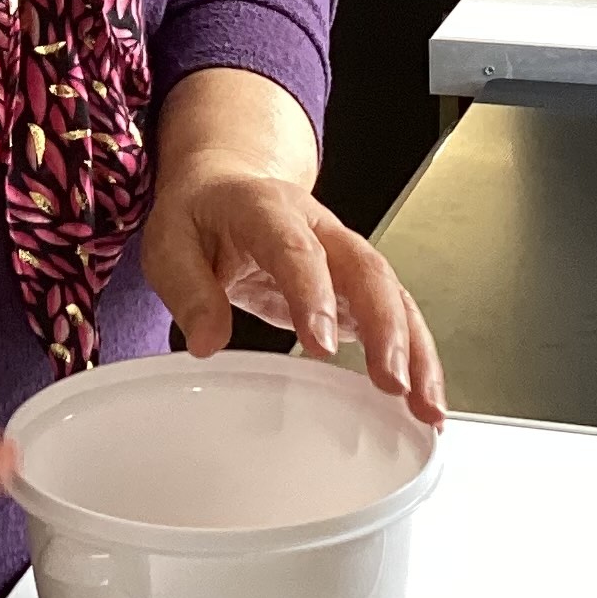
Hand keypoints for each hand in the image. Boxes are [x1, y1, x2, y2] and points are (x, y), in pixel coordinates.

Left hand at [140, 69, 445, 426]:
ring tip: (426, 408)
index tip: (323, 346)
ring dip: (416, 352)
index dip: (313, 294)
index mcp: (267, 209)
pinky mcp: (354, 286)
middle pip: (366, 270)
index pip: (297, 248)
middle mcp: (319, 227)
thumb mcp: (170, 243)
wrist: (224, 188)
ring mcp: (343, 255)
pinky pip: (394, 318)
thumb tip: (208, 341)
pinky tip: (422, 404)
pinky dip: (414, 359)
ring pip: (393, 296)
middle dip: (388, 328)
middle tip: (394, 383)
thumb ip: (188, 289)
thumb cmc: (200, 218)